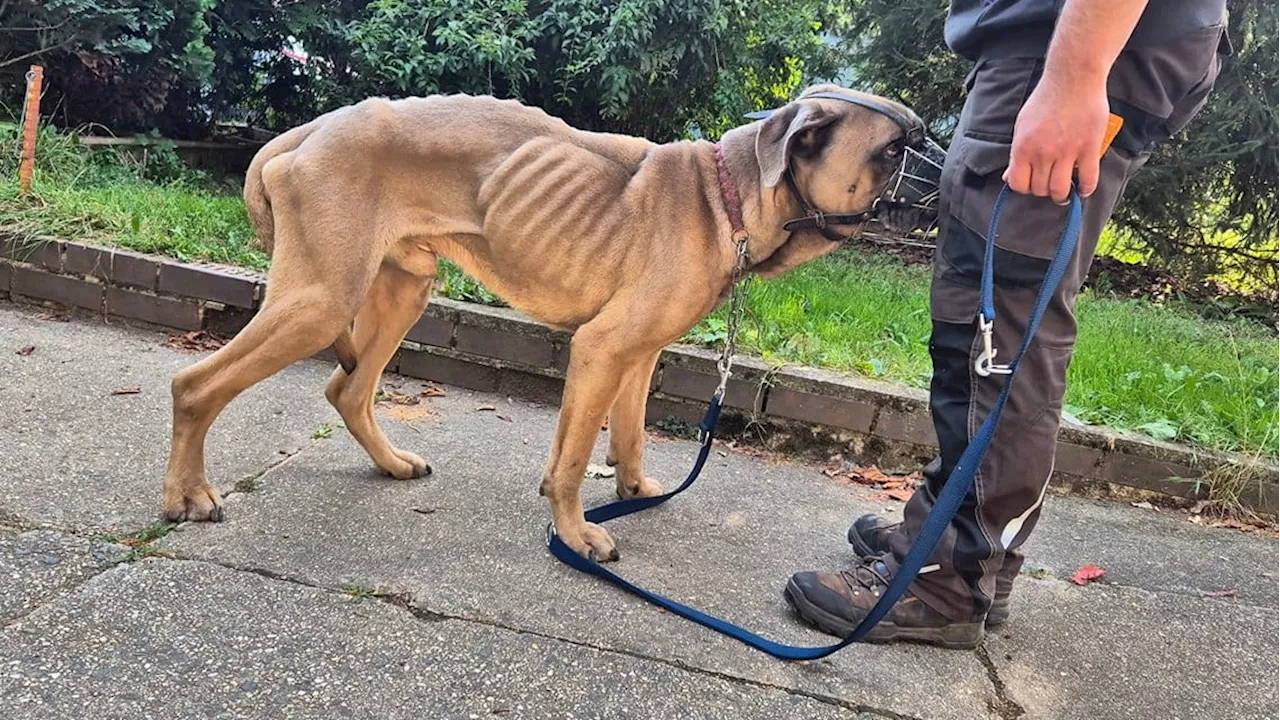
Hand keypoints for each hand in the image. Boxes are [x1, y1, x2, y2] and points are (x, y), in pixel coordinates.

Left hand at [1002, 71, 1109, 203]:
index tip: (1031, 184)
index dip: (1024, 188)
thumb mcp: (1022, 126)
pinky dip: (1086, 189)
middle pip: (1039, 189)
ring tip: (1064, 192)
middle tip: (1049, 185)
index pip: (1018, 184)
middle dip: (1043, 191)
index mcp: (1022, 147)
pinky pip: (1088, 179)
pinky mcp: (1089, 148)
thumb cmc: (1046, 100)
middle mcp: (1043, 152)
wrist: (1073, 78)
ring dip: (1062, 195)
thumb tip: (1008, 177)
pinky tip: (1084, 188)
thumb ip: (1016, 154)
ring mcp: (1067, 151)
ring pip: (1060, 189)